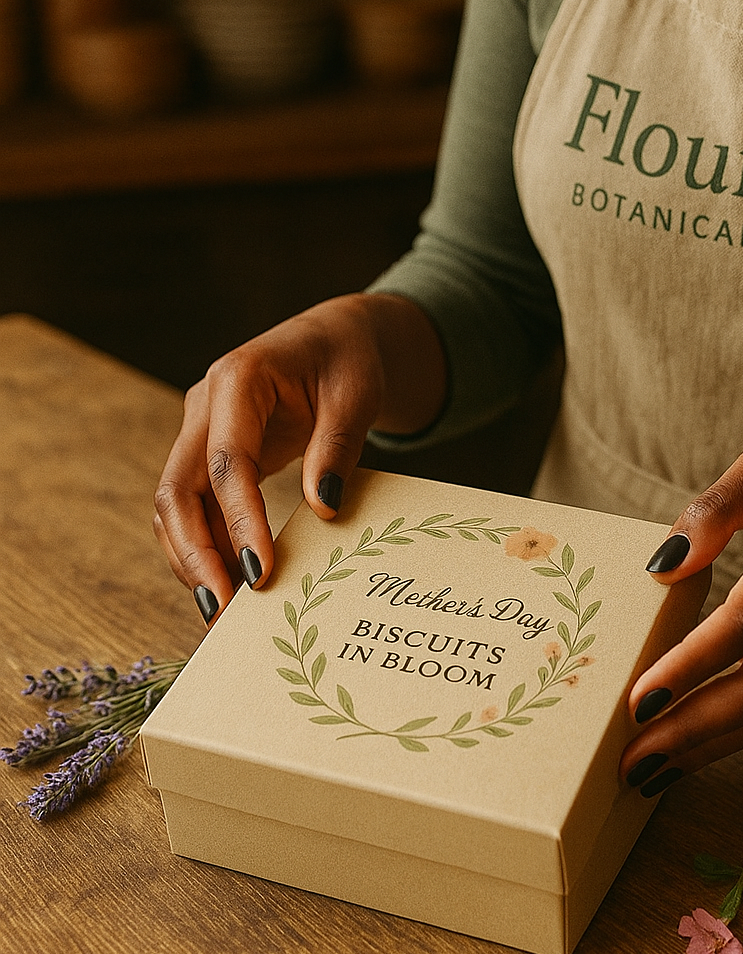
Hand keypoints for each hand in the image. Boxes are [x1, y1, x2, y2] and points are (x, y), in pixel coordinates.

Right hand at [153, 293, 444, 621]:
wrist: (337, 339)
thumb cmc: (349, 360)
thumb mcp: (357, 395)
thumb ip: (337, 447)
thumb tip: (323, 509)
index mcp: (237, 379)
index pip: (226, 461)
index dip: (239, 520)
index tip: (260, 573)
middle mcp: (204, 407)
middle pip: (176, 490)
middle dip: (194, 554)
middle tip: (222, 610)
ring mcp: (200, 432)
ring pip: (176, 506)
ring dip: (194, 559)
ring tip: (223, 614)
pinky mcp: (209, 457)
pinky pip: (197, 509)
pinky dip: (209, 548)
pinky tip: (233, 588)